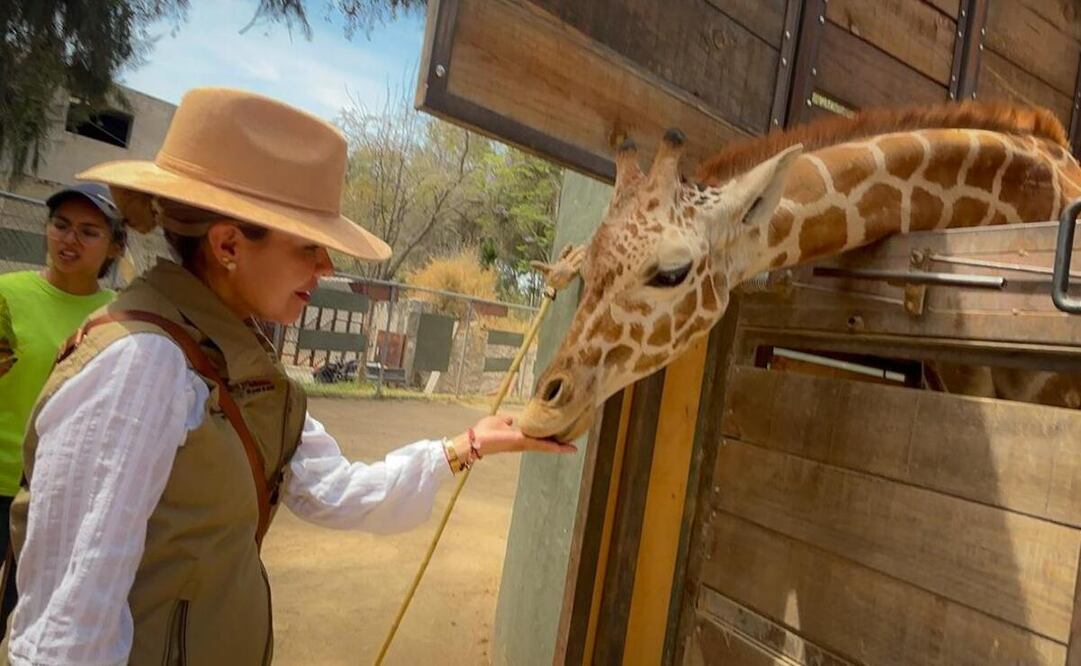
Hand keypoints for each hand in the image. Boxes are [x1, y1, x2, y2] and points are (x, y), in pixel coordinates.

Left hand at [452, 415, 576, 459]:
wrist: (476, 440)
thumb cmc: (484, 432)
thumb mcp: (498, 421)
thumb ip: (506, 420)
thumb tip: (511, 419)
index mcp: (519, 437)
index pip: (538, 439)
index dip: (549, 439)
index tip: (560, 440)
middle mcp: (524, 443)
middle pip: (545, 444)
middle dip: (558, 446)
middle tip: (573, 447)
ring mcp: (523, 444)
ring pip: (545, 446)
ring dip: (559, 447)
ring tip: (572, 448)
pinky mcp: (521, 442)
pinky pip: (539, 444)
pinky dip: (551, 446)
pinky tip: (562, 448)